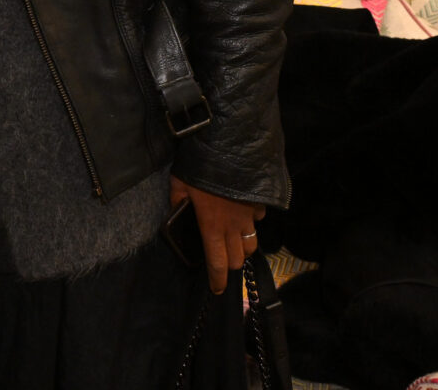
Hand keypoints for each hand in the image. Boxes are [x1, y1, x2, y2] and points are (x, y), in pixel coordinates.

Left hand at [170, 175, 264, 293]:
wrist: (228, 148)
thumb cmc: (198, 168)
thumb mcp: (178, 184)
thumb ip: (177, 202)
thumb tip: (176, 213)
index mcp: (211, 227)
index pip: (217, 263)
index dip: (218, 279)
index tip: (217, 290)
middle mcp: (233, 227)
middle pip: (238, 258)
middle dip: (231, 264)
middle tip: (222, 262)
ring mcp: (249, 216)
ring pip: (252, 244)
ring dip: (243, 248)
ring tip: (234, 244)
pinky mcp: (260, 204)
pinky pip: (258, 220)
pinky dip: (252, 222)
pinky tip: (243, 214)